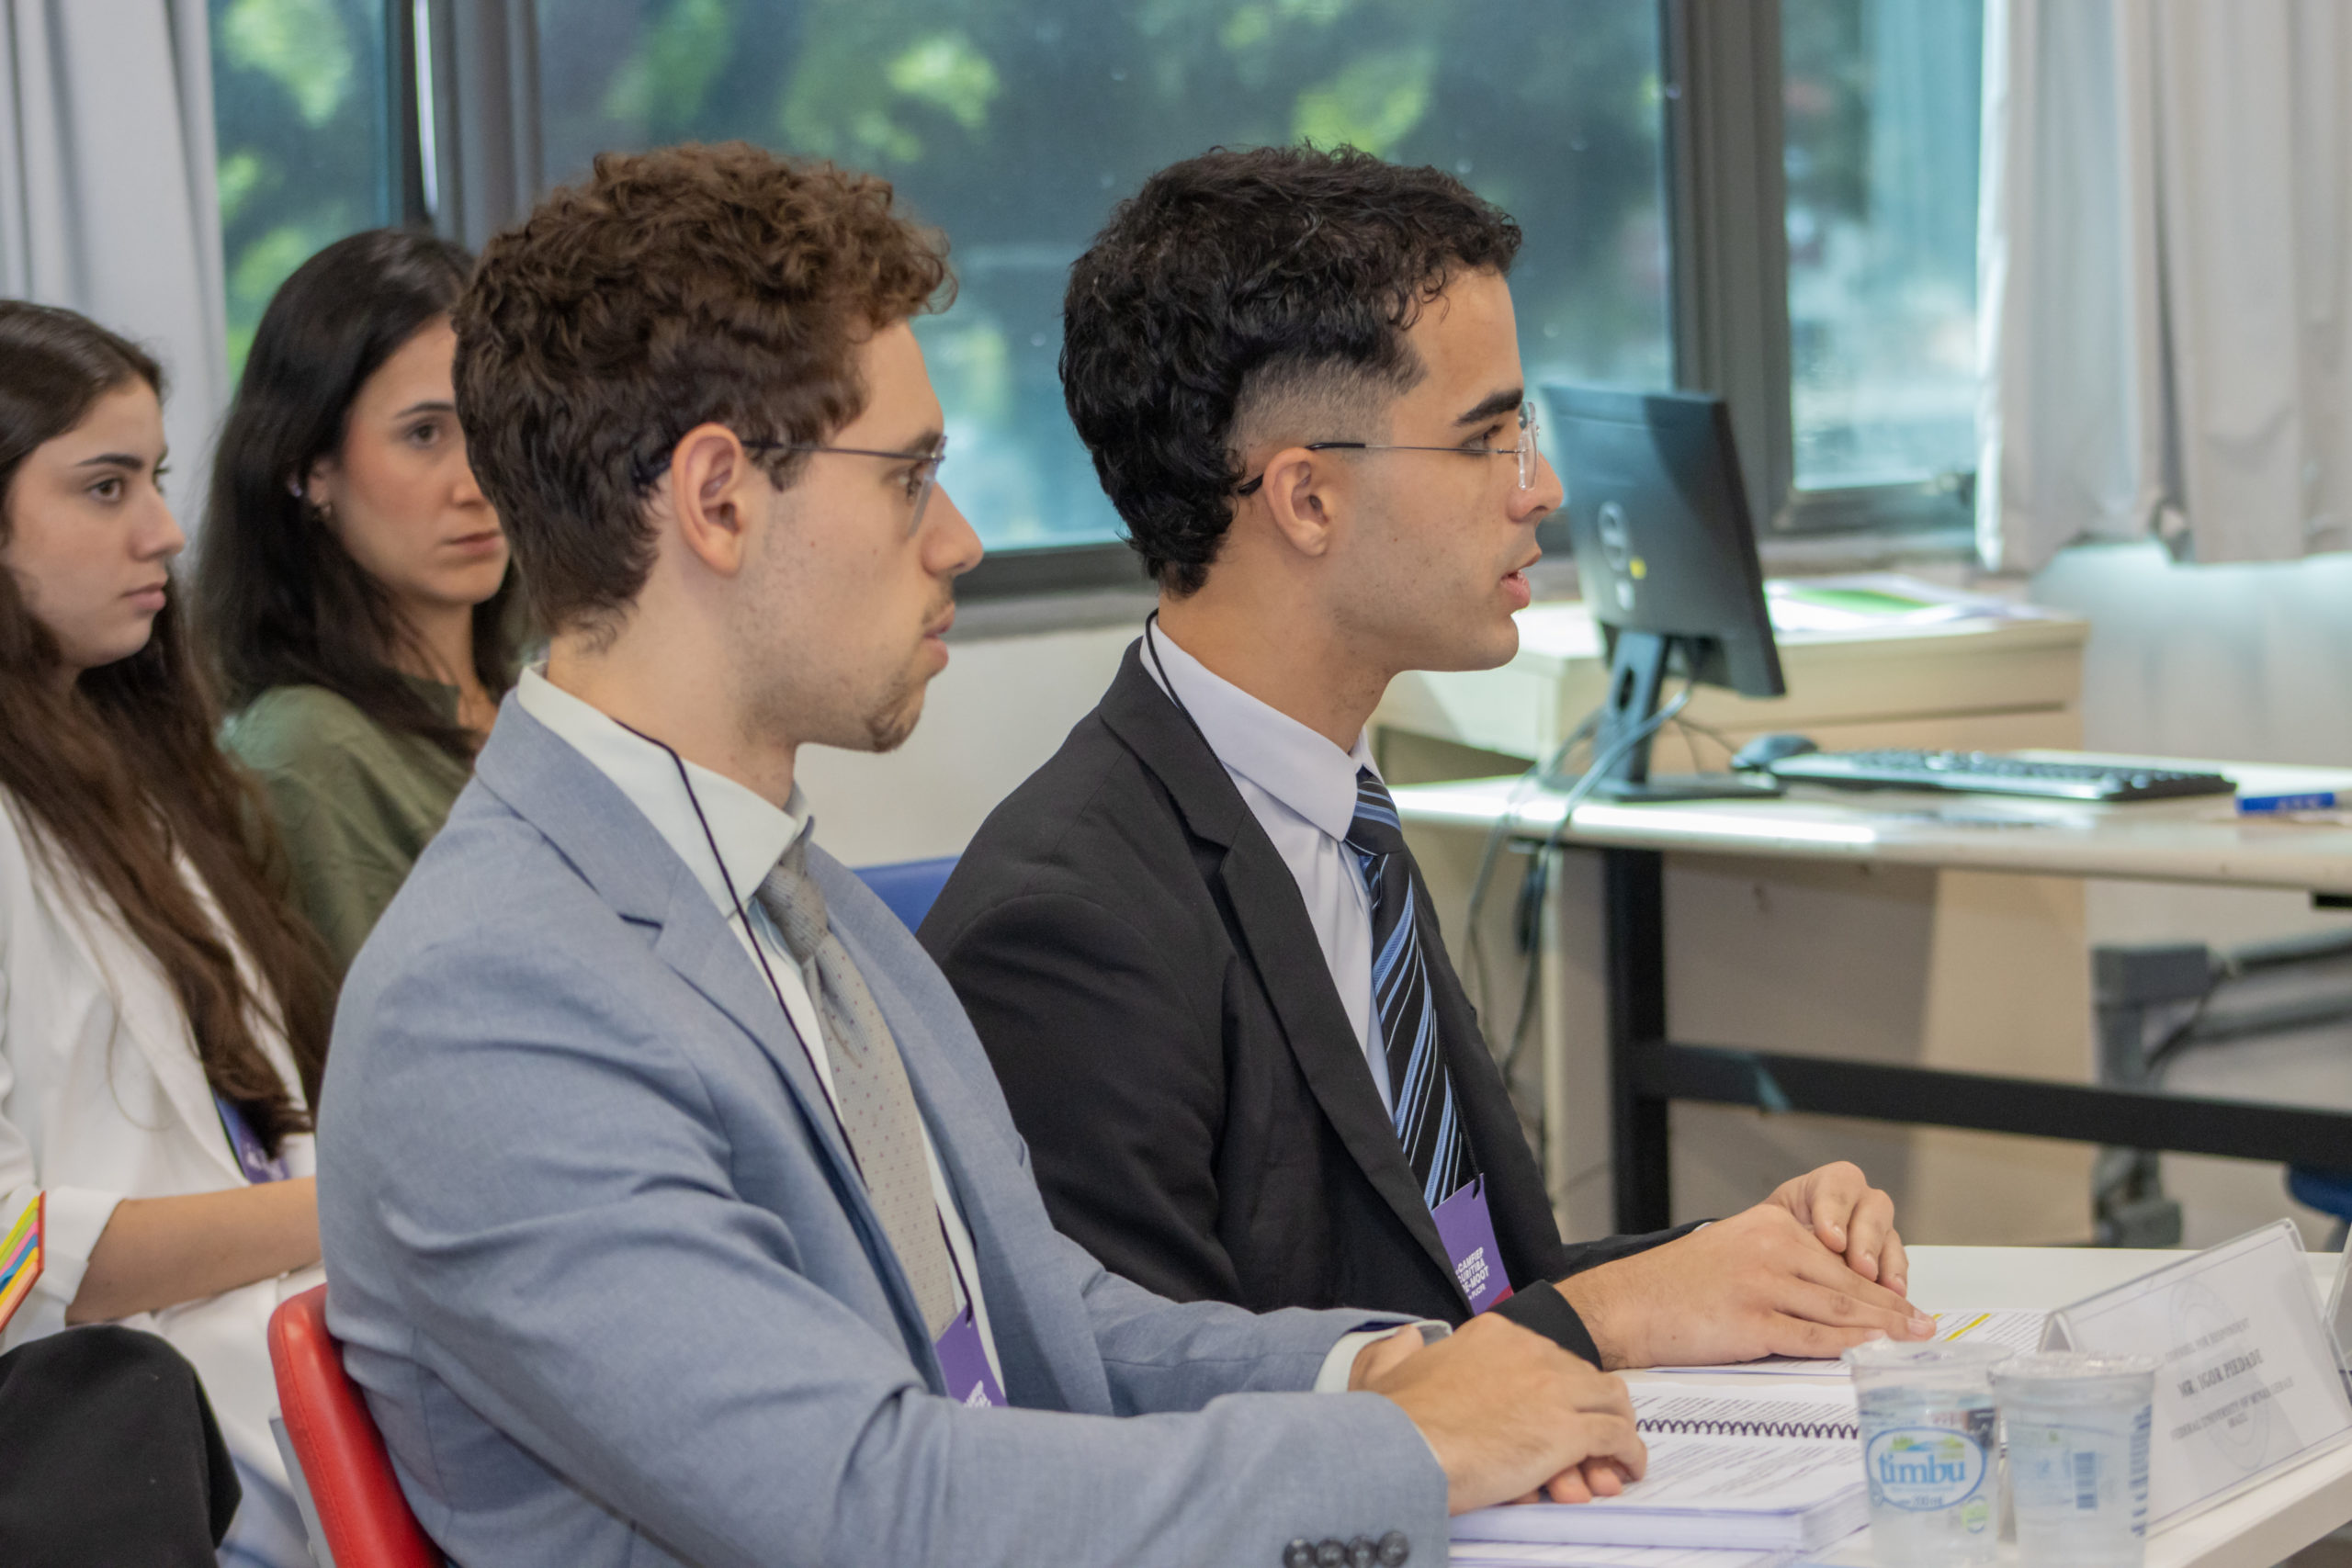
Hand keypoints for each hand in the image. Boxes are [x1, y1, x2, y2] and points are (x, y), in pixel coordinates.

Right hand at [1360, 1313, 1646, 1513]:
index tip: (1555, 1409)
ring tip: (1617, 1453)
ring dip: (1618, 1426)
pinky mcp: (1565, 1430)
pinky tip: (1627, 1468)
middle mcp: (1530, 1352)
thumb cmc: (1393, 1422)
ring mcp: (1552, 1389)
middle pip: (1583, 1375)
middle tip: (1592, 1439)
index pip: (1545, 1354)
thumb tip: (1407, 1339)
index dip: (1555, 1385)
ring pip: (1611, 1400)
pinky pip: (1617, 1437)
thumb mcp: (1384, 1370)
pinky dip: (1628, 1453)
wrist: (1403, 1450)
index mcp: (1493, 1335)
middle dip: (1589, 1408)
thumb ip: (1398, 1349)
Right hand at [1557, 1200, 1933, 1369]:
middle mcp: (1770, 1248)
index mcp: (1769, 1224)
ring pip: (1839, 1310)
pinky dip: (1847, 1347)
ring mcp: (1762, 1284)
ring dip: (1883, 1330)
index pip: (1838, 1259)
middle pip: (1847, 1284)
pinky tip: (1870, 1354)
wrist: (1626, 1304)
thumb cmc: (1674, 1285)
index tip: (1904, 1303)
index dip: (1878, 1285)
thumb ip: (1780, 1263)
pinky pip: (1812, 1338)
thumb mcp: (1732, 1251)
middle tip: (1924, 1326)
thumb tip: (1833, 1296)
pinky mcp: (1750, 1322)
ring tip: (1911, 1342)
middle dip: (1891, 1309)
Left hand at [1766, 1161, 1907, 1293]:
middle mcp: (1856, 1200)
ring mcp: (1875, 1227)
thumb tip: (1801, 1258)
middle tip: (1862, 1268)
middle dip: (1867, 1240)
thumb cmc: (1767, 1240)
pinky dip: (1895, 1281)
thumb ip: (1785, 1238)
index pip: (1836, 1185)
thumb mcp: (1769, 1231)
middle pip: (1872, 1208)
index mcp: (1823, 1186)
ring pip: (1889, 1235)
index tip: (1832, 1240)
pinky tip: (1893, 1298)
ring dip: (1888, 1263)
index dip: (1836, 1211)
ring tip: (1885, 1289)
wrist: (1771, 1260)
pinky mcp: (1886, 1255)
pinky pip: (1898, 1264)